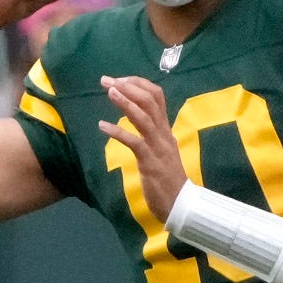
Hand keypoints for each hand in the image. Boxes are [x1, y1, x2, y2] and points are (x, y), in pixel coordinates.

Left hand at [99, 75, 185, 221]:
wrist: (180, 203)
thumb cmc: (168, 179)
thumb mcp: (161, 149)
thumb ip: (152, 133)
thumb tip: (140, 119)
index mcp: (165, 129)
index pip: (157, 96)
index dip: (138, 84)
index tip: (120, 79)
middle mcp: (164, 133)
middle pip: (150, 101)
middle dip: (128, 87)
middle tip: (107, 81)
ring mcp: (158, 147)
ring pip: (144, 117)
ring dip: (126, 102)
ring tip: (110, 92)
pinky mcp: (150, 162)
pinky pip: (134, 142)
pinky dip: (118, 132)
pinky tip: (102, 126)